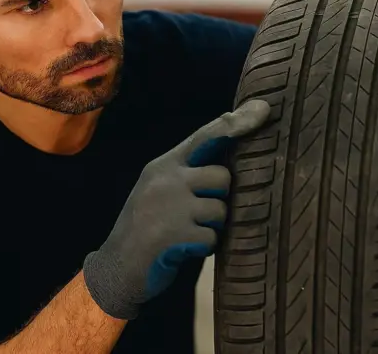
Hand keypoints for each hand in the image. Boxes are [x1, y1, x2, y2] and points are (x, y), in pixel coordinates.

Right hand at [83, 100, 270, 319]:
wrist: (115, 267)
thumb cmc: (145, 228)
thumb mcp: (159, 191)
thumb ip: (187, 173)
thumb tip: (228, 159)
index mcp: (162, 165)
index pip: (204, 137)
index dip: (235, 124)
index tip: (262, 109)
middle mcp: (165, 179)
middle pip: (222, 177)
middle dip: (219, 199)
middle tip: (197, 216)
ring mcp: (169, 206)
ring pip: (220, 211)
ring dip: (211, 228)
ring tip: (187, 234)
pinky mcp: (173, 234)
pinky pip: (212, 239)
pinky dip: (203, 248)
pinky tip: (182, 250)